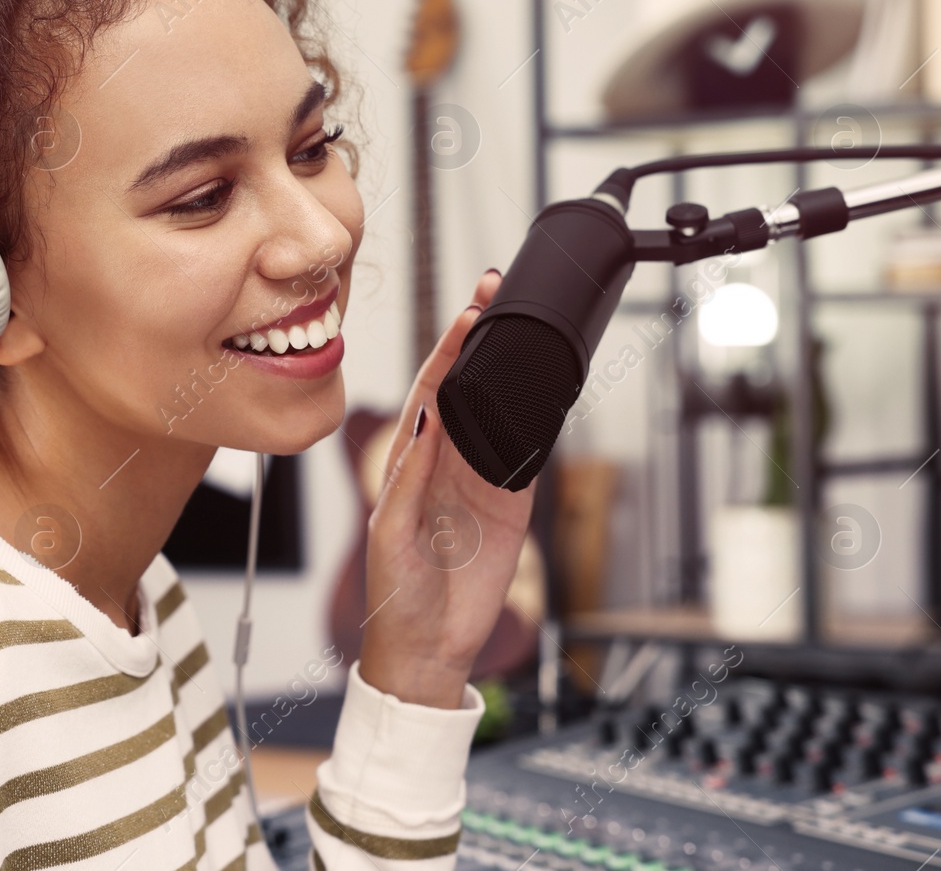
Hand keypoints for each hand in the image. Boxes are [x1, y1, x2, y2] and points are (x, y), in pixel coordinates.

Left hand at [356, 268, 536, 708]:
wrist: (429, 647)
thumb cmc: (395, 593)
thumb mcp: (391, 532)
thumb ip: (410, 477)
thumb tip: (427, 418)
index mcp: (409, 460)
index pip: (430, 389)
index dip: (447, 349)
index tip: (468, 314)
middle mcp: (446, 460)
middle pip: (468, 385)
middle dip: (480, 339)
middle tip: (497, 293)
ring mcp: (482, 478)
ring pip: (501, 409)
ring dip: (511, 369)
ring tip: (525, 324)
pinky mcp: (513, 505)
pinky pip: (530, 453)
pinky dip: (541, 420)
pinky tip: (550, 387)